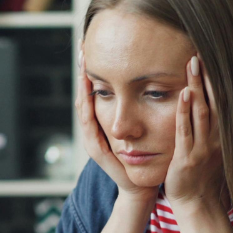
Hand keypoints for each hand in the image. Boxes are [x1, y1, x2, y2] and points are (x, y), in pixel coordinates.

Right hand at [75, 49, 156, 203]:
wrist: (140, 186)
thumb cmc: (145, 156)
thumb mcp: (141, 127)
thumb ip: (140, 108)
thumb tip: (151, 81)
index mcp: (103, 122)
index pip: (94, 91)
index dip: (92, 70)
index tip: (92, 46)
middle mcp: (93, 129)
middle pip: (84, 94)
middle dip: (82, 71)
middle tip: (82, 47)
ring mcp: (91, 138)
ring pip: (82, 106)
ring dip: (81, 84)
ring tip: (83, 63)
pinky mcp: (96, 148)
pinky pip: (88, 122)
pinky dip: (86, 105)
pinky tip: (87, 91)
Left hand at [164, 56, 226, 213]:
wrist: (197, 205)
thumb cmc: (201, 176)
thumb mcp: (211, 148)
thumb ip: (211, 126)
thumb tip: (210, 103)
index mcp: (222, 135)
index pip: (221, 101)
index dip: (216, 79)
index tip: (211, 57)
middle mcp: (216, 139)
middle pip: (214, 101)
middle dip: (208, 76)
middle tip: (201, 51)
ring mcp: (203, 148)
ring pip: (201, 112)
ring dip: (196, 87)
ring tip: (193, 64)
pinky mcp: (187, 158)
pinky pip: (186, 132)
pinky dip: (184, 112)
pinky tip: (181, 94)